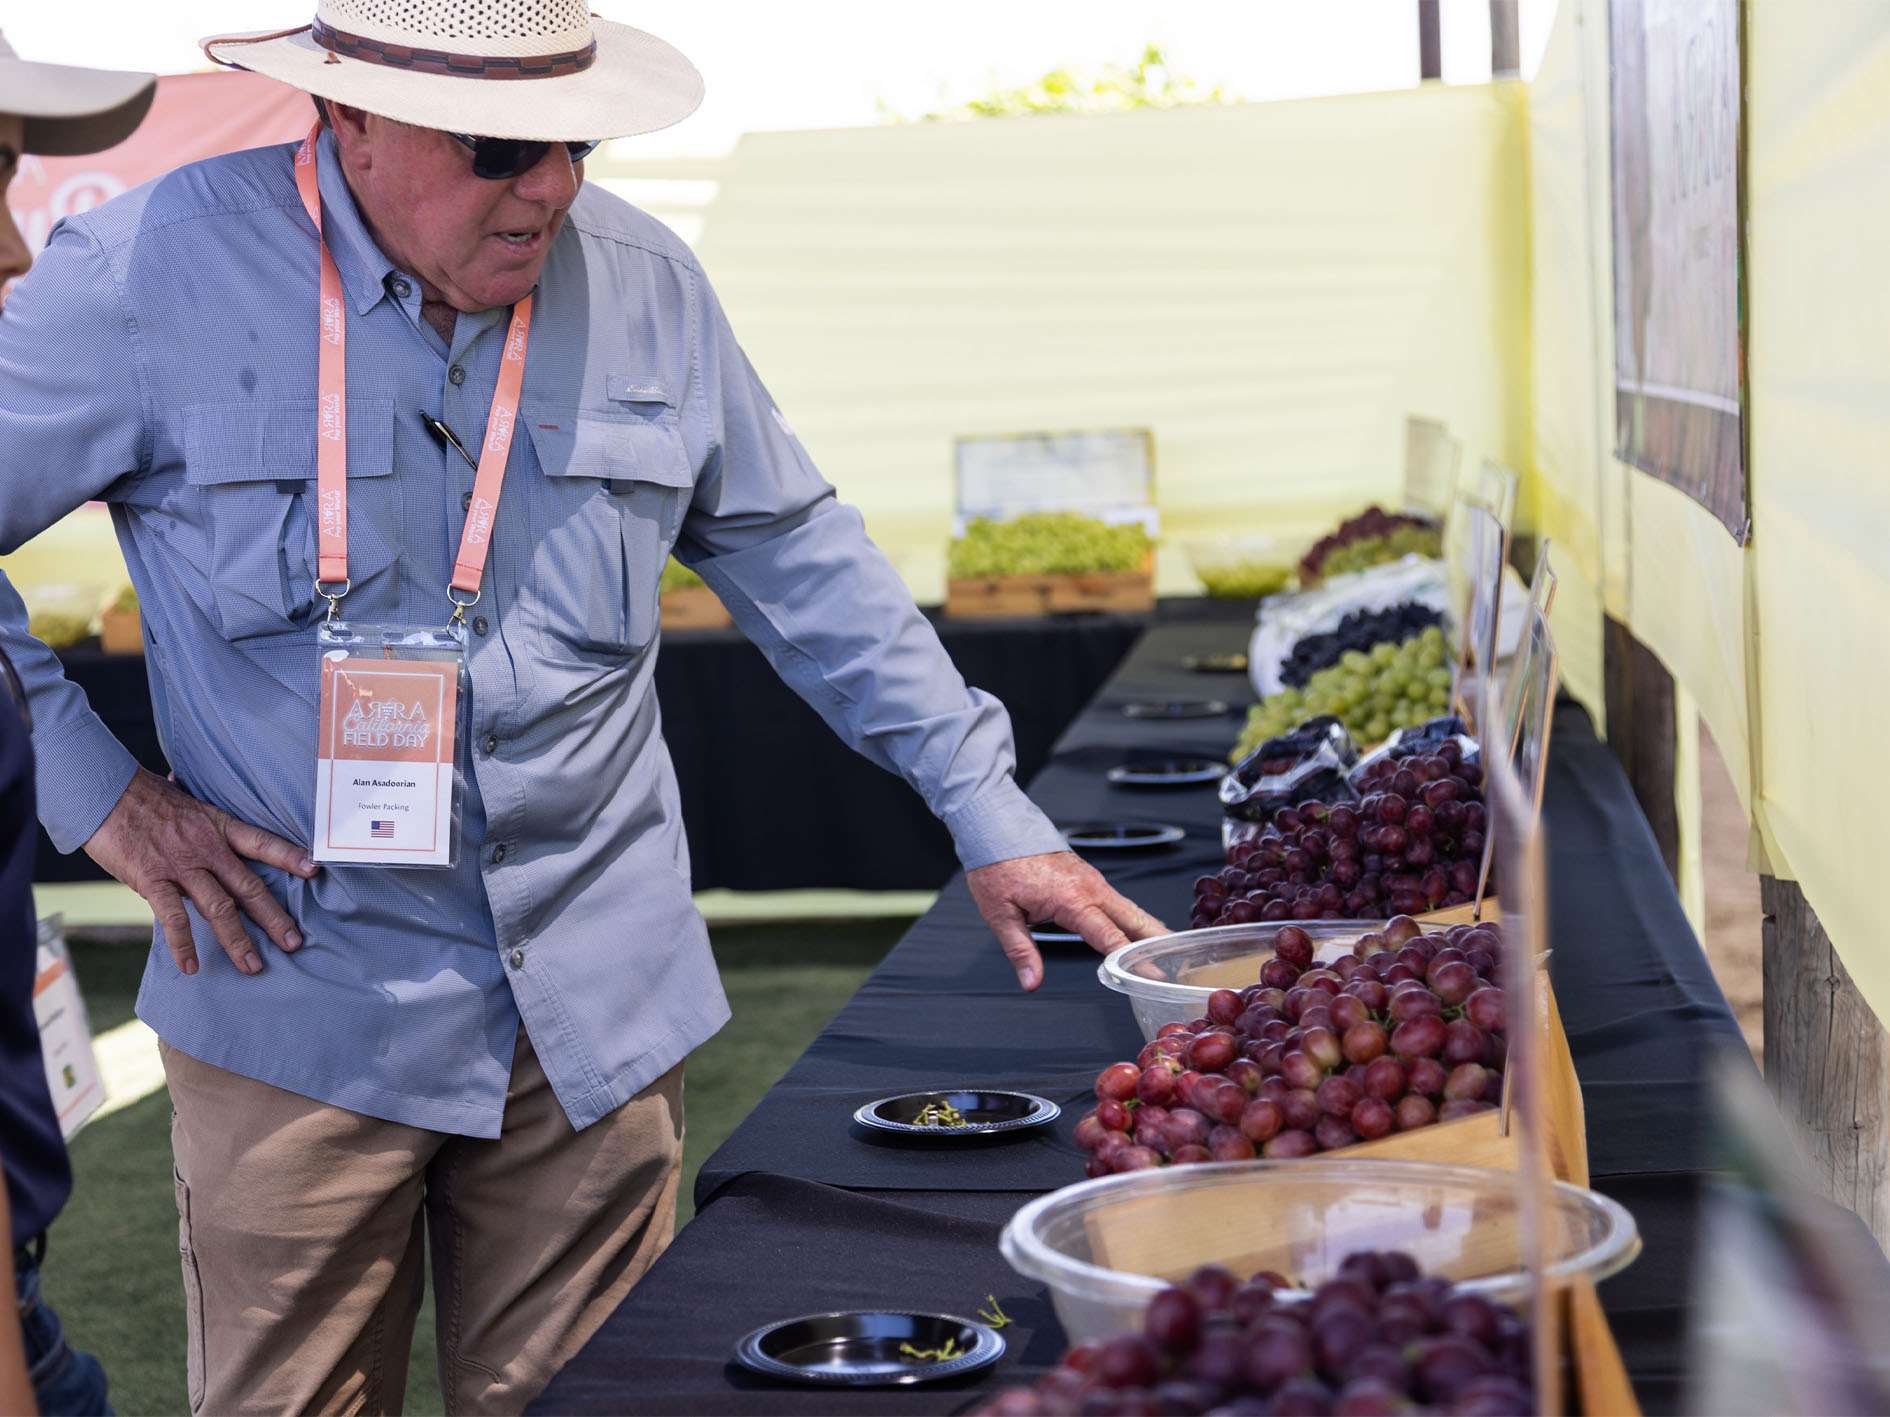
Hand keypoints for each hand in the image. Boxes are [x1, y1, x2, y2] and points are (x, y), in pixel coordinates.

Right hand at [83, 767, 317, 976]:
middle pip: (249, 887)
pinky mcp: (153, 880)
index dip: (289, 856)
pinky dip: (183, 944)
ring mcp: (182, 866)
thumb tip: (192, 788)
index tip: (315, 870)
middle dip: (274, 918)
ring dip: (237, 940)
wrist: (103, 791)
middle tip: (294, 942)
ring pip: (219, 908)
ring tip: (252, 966)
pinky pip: (173, 918)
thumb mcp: (184, 799)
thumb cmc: (142, 795)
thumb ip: (199, 811)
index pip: (263, 843)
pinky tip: (192, 966)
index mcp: (218, 827)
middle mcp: (207, 848)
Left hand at [966, 850, 1167, 991]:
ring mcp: (1092, 880)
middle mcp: (1089, 888)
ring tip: (1173, 951)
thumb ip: (1020, 949)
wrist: (996, 826)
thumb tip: (1031, 982)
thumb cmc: (997, 865)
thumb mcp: (999, 913)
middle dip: (1159, 941)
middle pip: (1134, 918)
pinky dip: (1134, 917)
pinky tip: (1141, 930)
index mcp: (1071, 899)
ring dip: (1151, 929)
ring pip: (1130, 908)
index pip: (1109, 935)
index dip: (1133, 958)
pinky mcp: (1088, 877)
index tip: (1152, 975)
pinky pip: (1118, 901)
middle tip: (1181, 963)